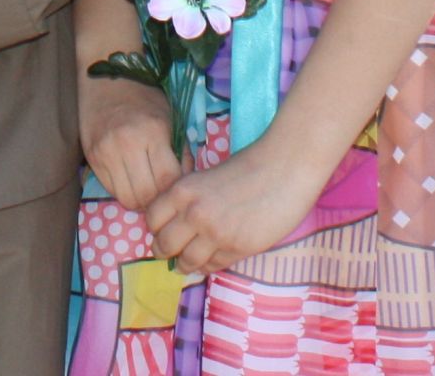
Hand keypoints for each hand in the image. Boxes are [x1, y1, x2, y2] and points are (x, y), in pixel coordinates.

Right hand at [78, 71, 180, 211]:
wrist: (104, 77)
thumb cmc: (143, 96)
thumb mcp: (168, 118)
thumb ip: (177, 151)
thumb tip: (182, 179)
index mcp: (152, 132)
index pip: (167, 180)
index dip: (175, 187)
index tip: (176, 180)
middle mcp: (127, 144)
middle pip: (146, 195)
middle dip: (158, 198)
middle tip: (161, 188)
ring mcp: (106, 151)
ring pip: (126, 198)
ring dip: (139, 198)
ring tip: (145, 185)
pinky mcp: (91, 156)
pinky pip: (110, 188)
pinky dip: (123, 189)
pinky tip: (129, 176)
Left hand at [145, 140, 324, 273]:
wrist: (282, 170)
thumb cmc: (246, 168)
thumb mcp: (206, 178)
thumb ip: (189, 199)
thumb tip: (176, 222)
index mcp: (183, 190)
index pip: (152, 219)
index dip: (155, 228)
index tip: (161, 231)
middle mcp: (194, 214)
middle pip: (164, 245)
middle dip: (164, 251)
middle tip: (169, 253)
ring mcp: (215, 234)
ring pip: (186, 262)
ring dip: (185, 264)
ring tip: (187, 263)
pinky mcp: (237, 249)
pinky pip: (212, 266)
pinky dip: (207, 266)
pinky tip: (209, 261)